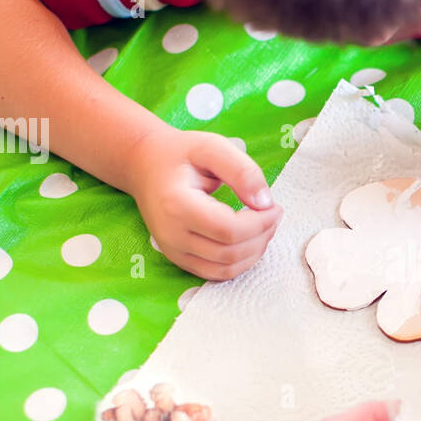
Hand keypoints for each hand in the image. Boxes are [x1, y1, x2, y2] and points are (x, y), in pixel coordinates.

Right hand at [127, 127, 282, 279]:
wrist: (145, 164)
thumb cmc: (180, 154)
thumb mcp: (212, 147)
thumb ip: (242, 171)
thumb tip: (265, 203)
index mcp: (177, 205)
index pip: (229, 230)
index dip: (260, 223)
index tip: (275, 207)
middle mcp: (171, 234)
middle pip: (230, 253)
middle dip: (261, 237)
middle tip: (273, 215)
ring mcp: (173, 250)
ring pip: (225, 269)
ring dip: (254, 253)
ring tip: (264, 228)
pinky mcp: (178, 259)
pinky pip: (215, 273)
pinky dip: (239, 262)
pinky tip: (249, 241)